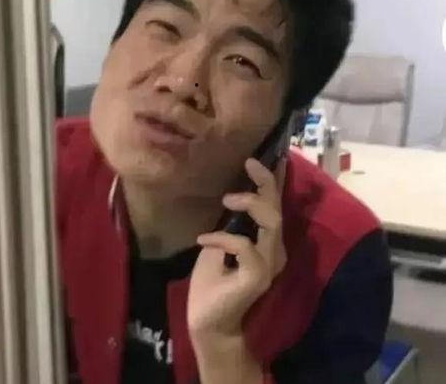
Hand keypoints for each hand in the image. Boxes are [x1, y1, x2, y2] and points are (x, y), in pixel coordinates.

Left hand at [187, 157, 286, 341]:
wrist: (207, 321)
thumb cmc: (212, 282)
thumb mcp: (220, 243)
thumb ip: (232, 223)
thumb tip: (231, 194)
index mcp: (266, 242)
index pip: (274, 207)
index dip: (272, 181)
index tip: (261, 158)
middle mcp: (274, 251)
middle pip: (277, 210)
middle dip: (266, 183)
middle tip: (249, 164)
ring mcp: (268, 265)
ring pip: (272, 223)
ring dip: (249, 205)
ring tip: (225, 199)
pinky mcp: (258, 277)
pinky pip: (246, 247)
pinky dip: (224, 238)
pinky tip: (204, 240)